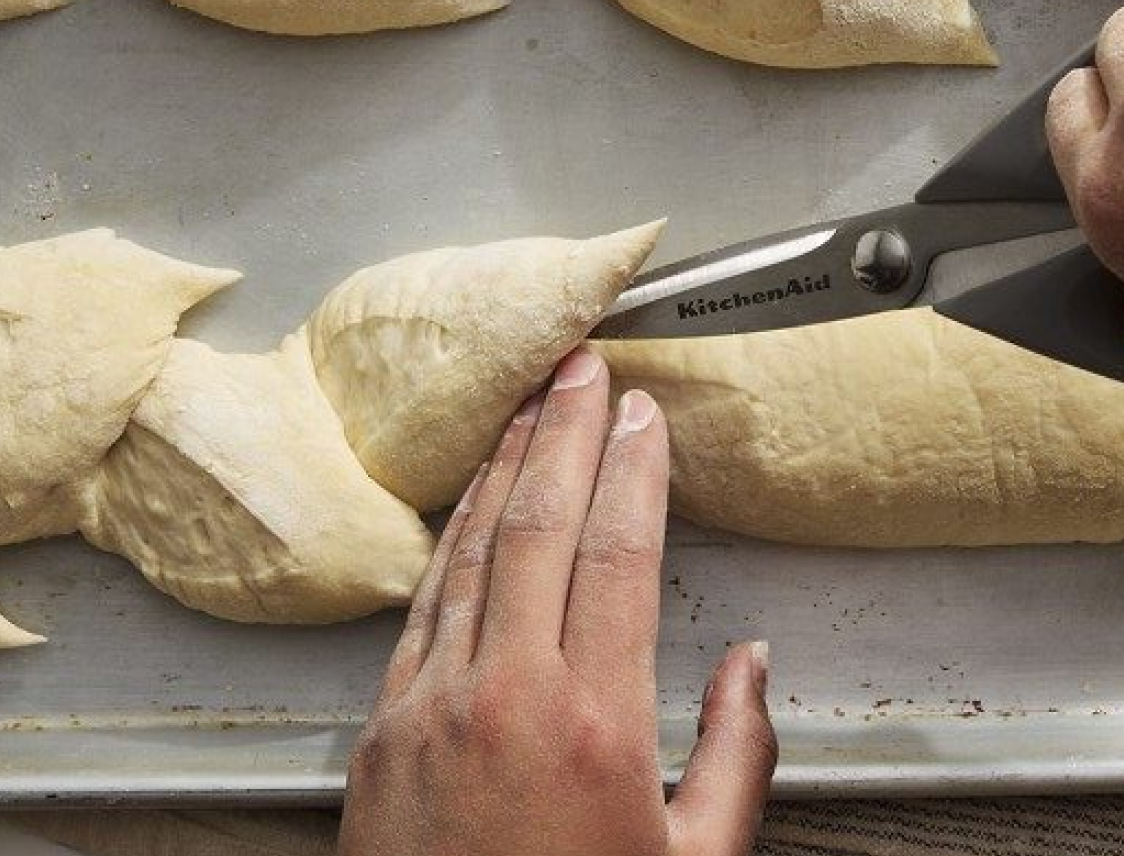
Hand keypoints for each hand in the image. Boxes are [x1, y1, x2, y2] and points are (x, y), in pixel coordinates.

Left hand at [338, 349, 776, 855]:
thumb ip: (734, 758)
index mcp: (590, 724)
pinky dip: (449, 549)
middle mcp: (498, 700)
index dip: (630, 469)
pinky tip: (466, 517)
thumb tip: (749, 667)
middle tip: (579, 364)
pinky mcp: (375, 738)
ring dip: (498, 473)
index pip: (614, 553)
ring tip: (525, 410)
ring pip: (465, 558)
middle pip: (533, 527)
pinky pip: (420, 614)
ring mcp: (424, 713)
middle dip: (560, 433)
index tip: (641, 413)